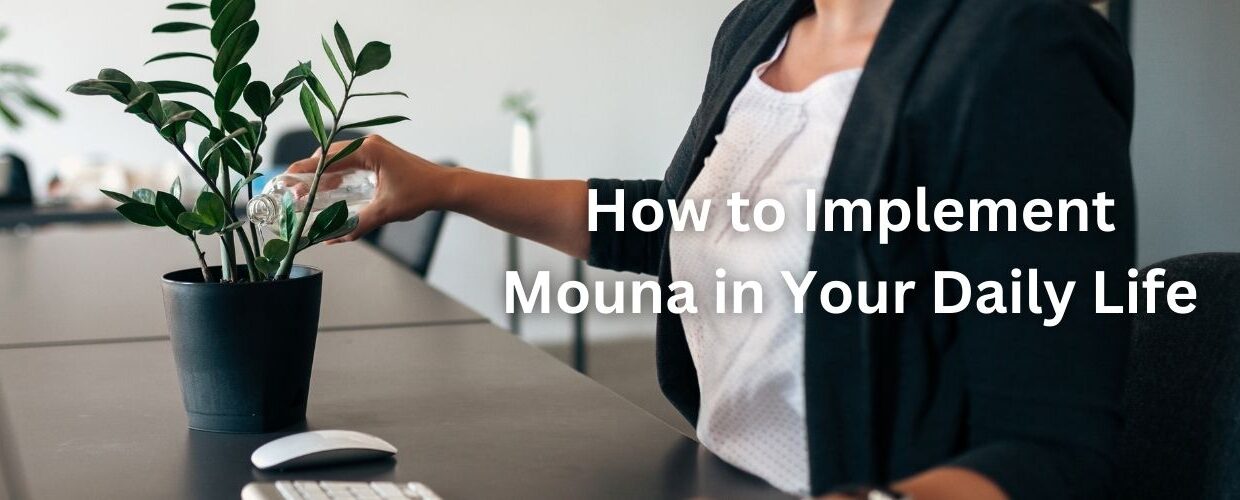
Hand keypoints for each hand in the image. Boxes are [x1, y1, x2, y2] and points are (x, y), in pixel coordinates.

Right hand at [286, 135, 455, 241]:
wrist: (444, 187)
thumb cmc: (420, 194)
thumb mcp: (385, 211)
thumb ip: (357, 225)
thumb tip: (333, 237)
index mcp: (368, 150)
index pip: (327, 159)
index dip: (305, 170)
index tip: (287, 179)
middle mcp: (369, 144)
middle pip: (329, 156)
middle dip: (311, 174)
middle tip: (297, 193)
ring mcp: (375, 148)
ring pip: (339, 159)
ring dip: (324, 174)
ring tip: (310, 194)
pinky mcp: (379, 155)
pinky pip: (351, 162)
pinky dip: (339, 174)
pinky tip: (332, 190)